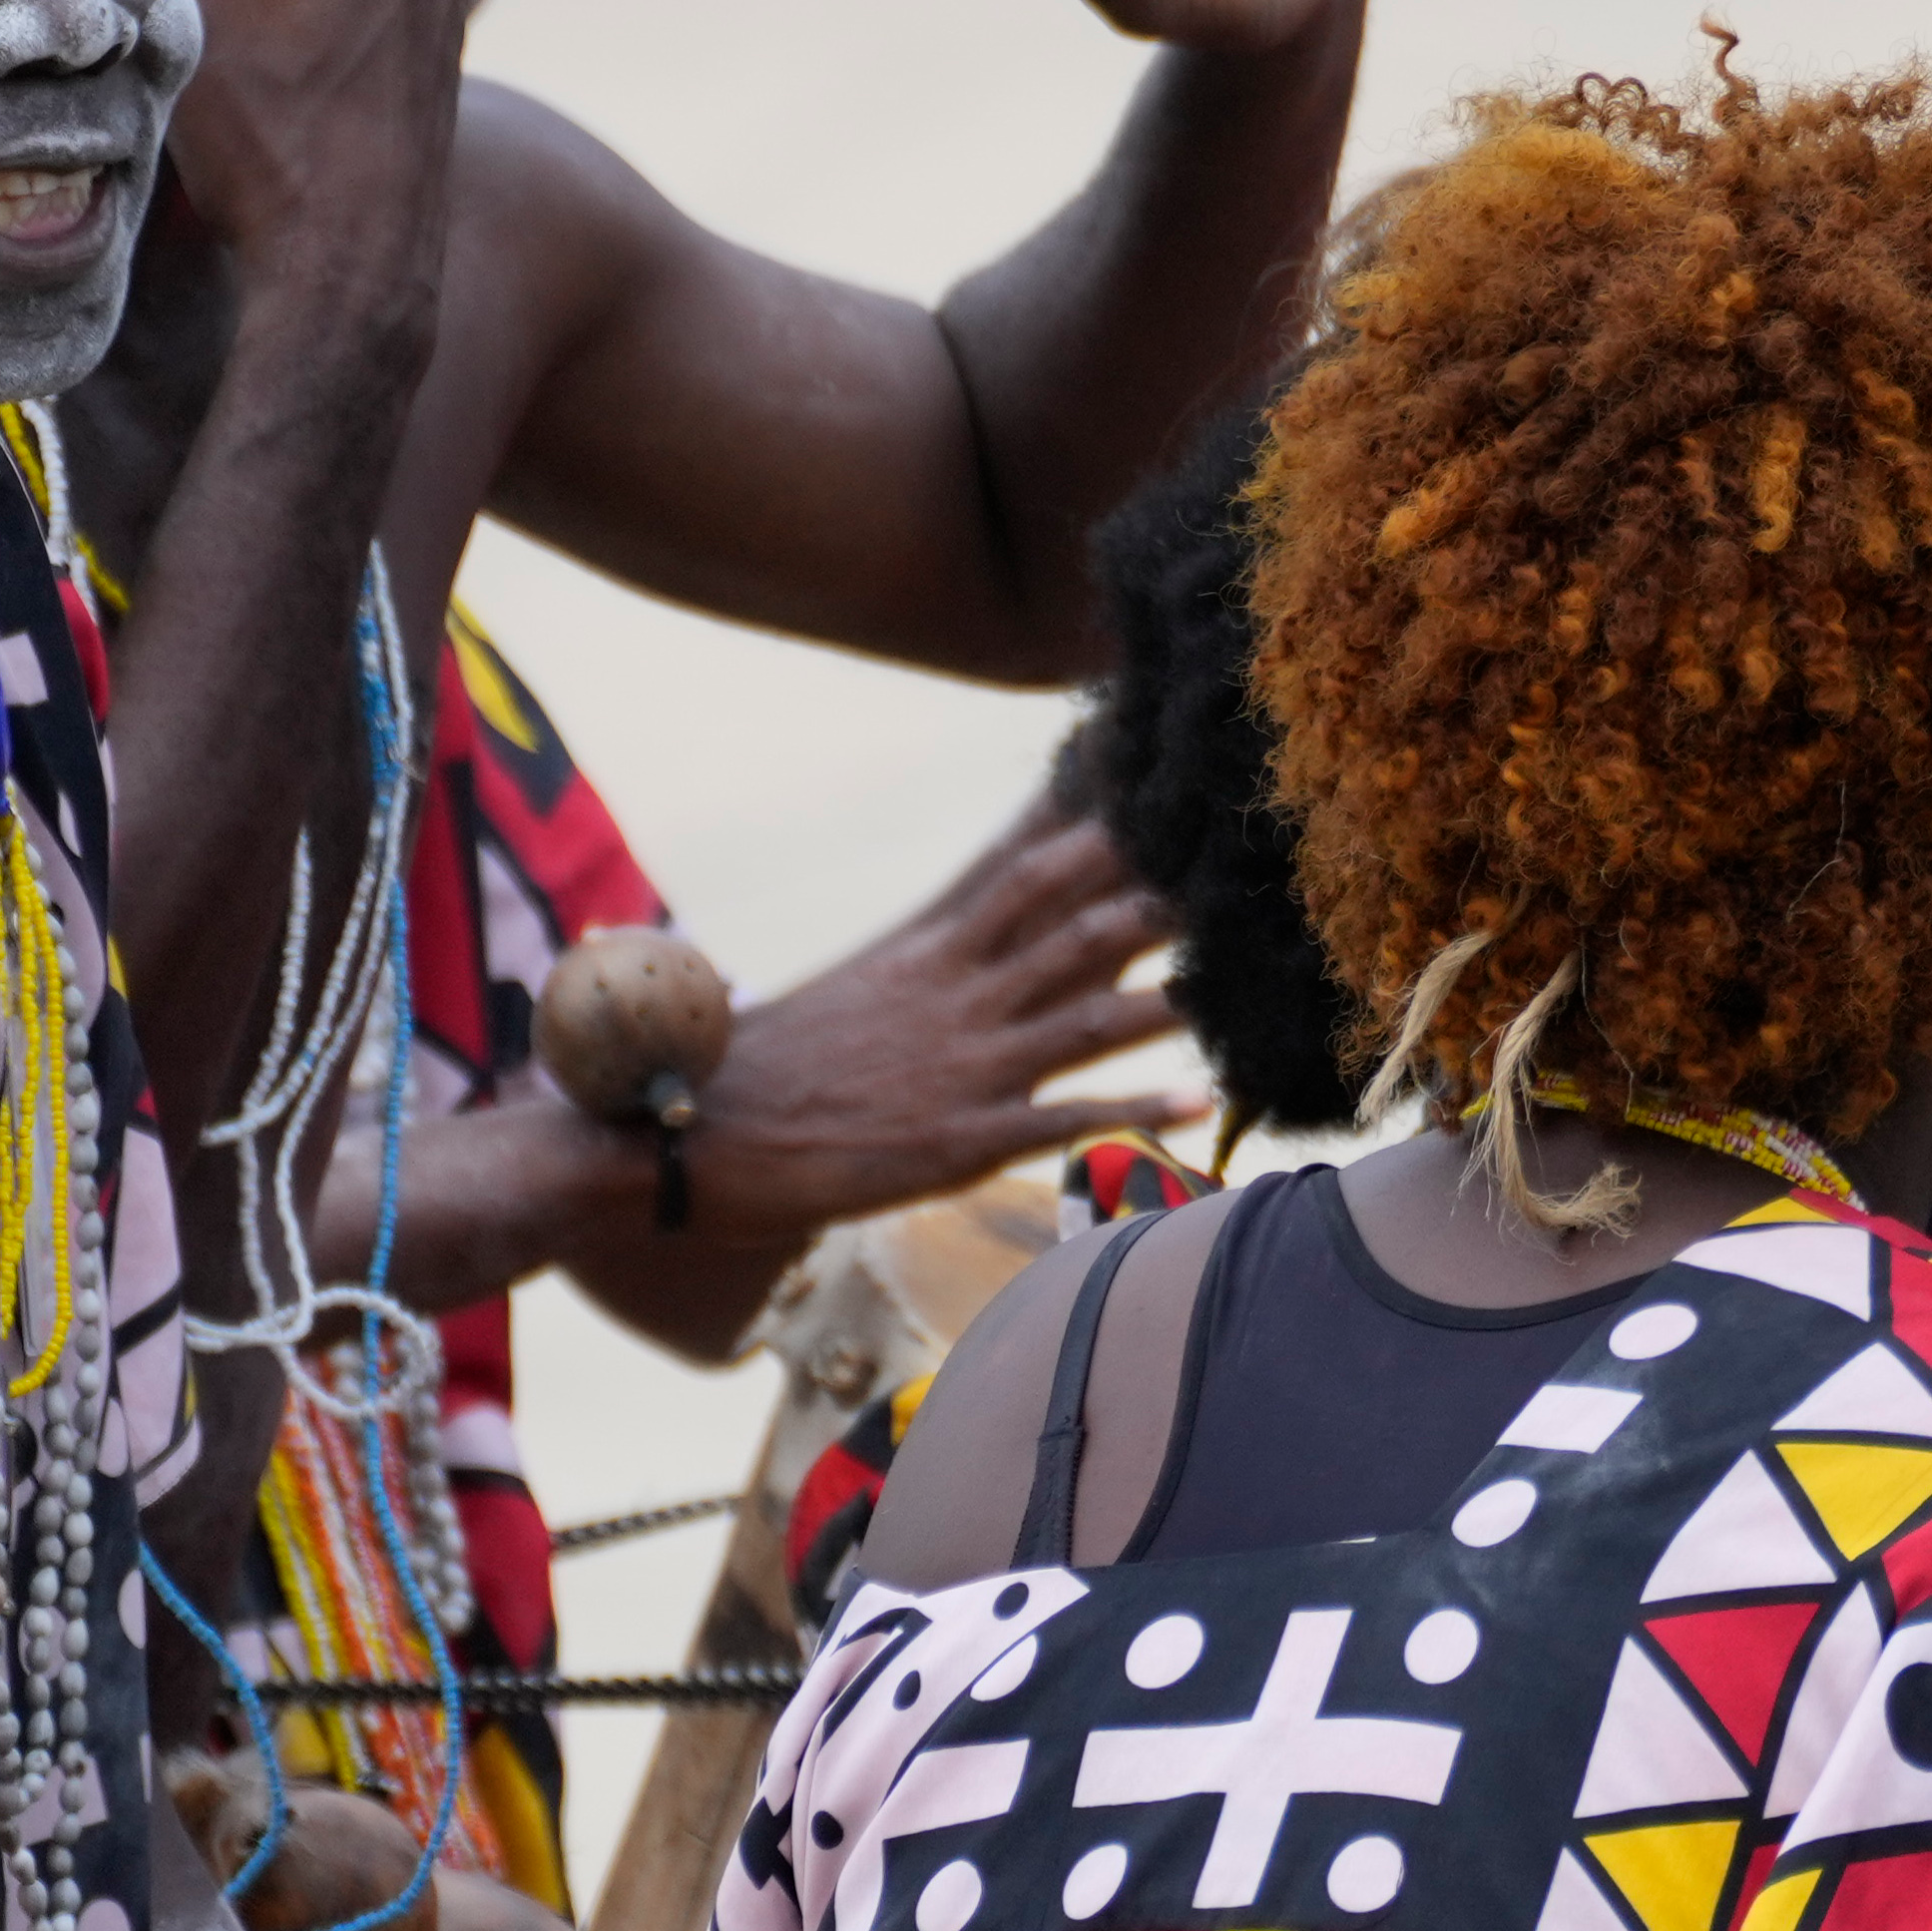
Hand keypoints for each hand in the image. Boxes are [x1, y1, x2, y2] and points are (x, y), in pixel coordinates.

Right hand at [663, 811, 1194, 1248]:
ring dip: (1169, 997)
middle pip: (1074, 927)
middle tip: (1232, 865)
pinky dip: (1139, 1111)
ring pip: (1088, 1018)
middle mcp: (954, 997)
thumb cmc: (767, 1066)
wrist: (687, 1133)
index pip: (1025, 872)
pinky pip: (1067, 1119)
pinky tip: (1204, 1102)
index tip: (1158, 789)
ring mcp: (961, 1067)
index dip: (1097, 830)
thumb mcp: (856, 991)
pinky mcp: (959, 1141)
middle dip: (1155, 896)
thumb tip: (968, 923)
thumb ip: (924, 959)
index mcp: (927, 954)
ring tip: (1244, 977)